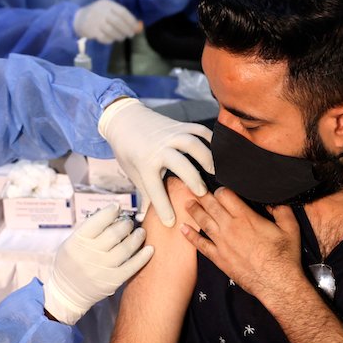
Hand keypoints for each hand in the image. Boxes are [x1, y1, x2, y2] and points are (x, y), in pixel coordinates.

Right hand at [44, 204, 154, 324]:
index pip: (97, 221)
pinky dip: (143, 256)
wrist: (68, 292)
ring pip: (126, 248)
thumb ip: (89, 230)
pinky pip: (132, 266)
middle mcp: (89, 254)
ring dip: (137, 237)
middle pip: (114, 233)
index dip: (110, 211)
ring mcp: (102, 268)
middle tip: (129, 222)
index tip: (117, 207)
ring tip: (141, 232)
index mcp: (77, 241)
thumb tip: (113, 214)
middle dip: (126, 224)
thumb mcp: (71, 243)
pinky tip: (150, 249)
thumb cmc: (70, 262)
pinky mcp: (113, 281)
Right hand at [73, 0, 142, 43]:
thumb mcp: (107, 9)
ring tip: (121, 38)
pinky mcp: (91, 31)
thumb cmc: (97, 14)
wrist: (78, 18)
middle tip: (131, 35)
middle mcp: (101, 11)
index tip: (136, 27)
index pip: (122, 12)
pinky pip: (104, 37)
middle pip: (118, 22)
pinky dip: (110, 40)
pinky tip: (111, 39)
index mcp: (107, 4)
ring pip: (112, 31)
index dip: (131, 21)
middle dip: (127, 30)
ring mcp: (95, 21)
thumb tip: (136, 26)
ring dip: (119, 36)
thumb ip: (120, 16)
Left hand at [98, 98, 213, 226]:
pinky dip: (210, 139)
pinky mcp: (179, 125)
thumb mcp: (133, 173)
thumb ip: (145, 193)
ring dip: (206, 157)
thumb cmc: (128, 150)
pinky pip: (198, 130)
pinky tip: (217, 152)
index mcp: (144, 162)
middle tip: (202, 194)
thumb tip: (148, 218)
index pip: (155, 188)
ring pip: (192, 143)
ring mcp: (170, 135)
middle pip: (179, 163)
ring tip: (215, 172)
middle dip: (193, 179)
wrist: (124, 120)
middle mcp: (159, 147)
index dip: (163, 207)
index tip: (171, 222)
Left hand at [180, 187, 302, 300]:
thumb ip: (281, 210)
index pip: (226, 196)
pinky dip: (191, 236)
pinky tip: (183, 229)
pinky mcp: (219, 258)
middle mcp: (230, 227)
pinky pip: (201, 245)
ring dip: (194, 211)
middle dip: (202, 195)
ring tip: (187, 203)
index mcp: (246, 217)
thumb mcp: (290, 228)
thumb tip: (273, 201)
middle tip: (194, 188)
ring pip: (203, 222)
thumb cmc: (284, 256)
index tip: (220, 189)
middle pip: (211, 206)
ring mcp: (222, 243)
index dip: (221, 190)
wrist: (277, 283)